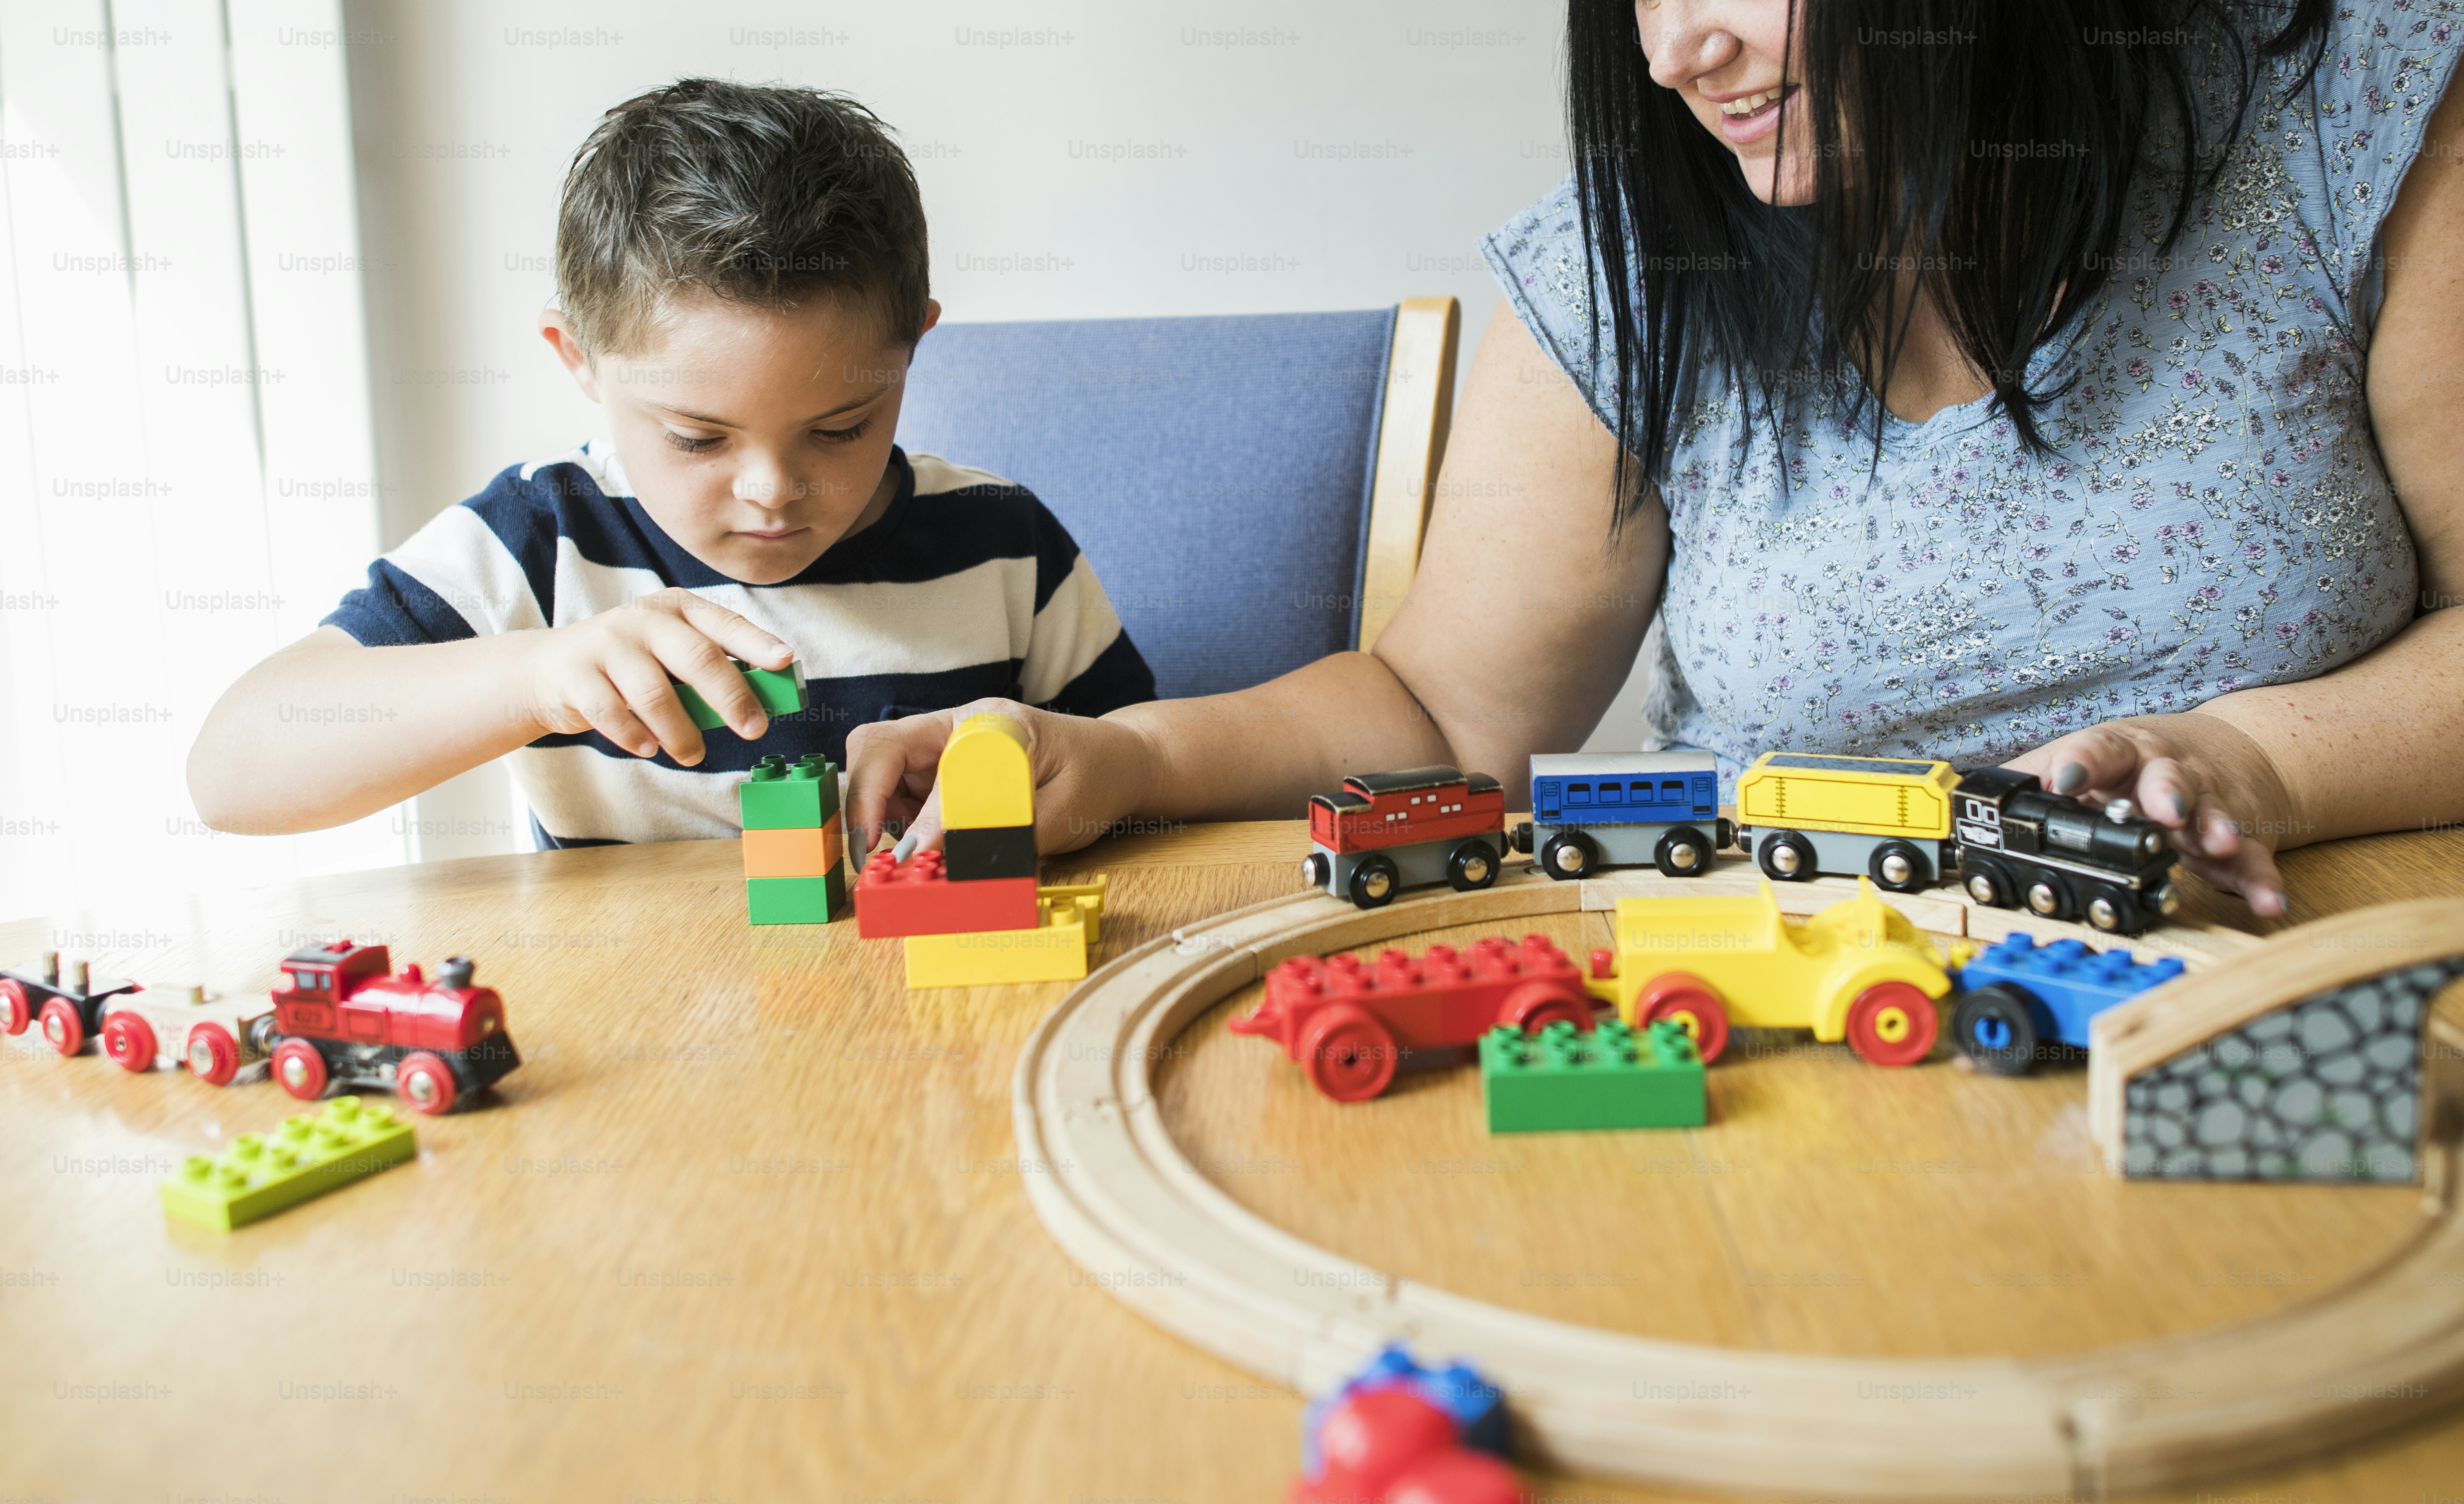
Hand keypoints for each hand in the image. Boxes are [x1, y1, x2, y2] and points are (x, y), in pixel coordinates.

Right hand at [522, 588, 794, 764]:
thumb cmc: (629, 667)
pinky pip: (611, 712)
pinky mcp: (576, 674)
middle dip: (731, 696)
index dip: (756, 642)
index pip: (725, 623)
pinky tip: (648, 748)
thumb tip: (759, 704)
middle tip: (753, 729)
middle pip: (697, 657)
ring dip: (680, 731)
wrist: (549, 668)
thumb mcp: (669, 656)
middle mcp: (645, 619)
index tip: (784, 661)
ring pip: (655, 692)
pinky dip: (634, 736)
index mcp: (678, 608)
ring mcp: (607, 643)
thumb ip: (707, 672)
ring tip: (693, 754)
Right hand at [843, 697, 1159, 857]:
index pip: (899, 748)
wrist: (1121, 765)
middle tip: (872, 861)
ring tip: (904, 862)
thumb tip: (929, 855)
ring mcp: (946, 752)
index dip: (877, 799)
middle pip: (874, 751)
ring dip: (880, 819)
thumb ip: (994, 829)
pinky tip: (925, 850)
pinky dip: (902, 827)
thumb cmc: (1097, 777)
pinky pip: (905, 798)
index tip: (887, 851)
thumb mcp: (1056, 810)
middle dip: (861, 804)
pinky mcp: (947, 776)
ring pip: (882, 776)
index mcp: (980, 722)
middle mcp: (953, 729)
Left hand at [2003, 711, 2296, 918]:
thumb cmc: (2135, 761)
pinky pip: (2252, 860)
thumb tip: (1969, 800)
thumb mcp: (2085, 759)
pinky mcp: (2238, 837)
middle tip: (2164, 809)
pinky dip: (2262, 881)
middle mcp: (2166, 774)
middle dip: (2166, 791)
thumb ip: (2034, 776)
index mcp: (2121, 754)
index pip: (2097, 749)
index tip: (2064, 779)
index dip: (2080, 762)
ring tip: (2217, 842)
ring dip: (2217, 828)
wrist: (2223, 751)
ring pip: (2215, 813)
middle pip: (2167, 777)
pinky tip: (2270, 902)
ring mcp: (2207, 805)